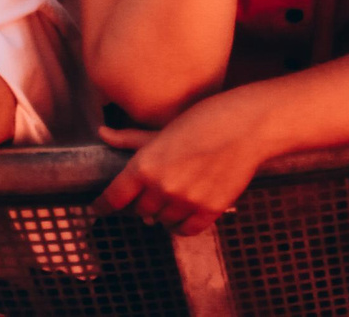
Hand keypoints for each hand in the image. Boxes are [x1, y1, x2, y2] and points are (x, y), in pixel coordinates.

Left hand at [95, 92, 274, 232]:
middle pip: (139, 211)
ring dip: (161, 213)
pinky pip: (186, 229)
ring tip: (170, 199)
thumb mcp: (165, 127)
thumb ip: (131, 138)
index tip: (99, 207)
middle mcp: (162, 187)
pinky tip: (184, 212)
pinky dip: (181, 225)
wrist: (249, 126)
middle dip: (140, 203)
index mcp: (145, 165)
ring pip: (162, 221)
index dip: (103, 205)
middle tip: (147, 193)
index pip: (114, 197)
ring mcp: (186, 201)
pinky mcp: (209, 210)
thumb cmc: (206, 118)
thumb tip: (103, 132)